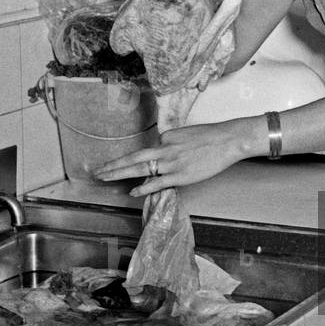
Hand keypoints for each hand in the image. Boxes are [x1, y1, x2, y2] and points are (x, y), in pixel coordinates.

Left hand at [93, 118, 256, 195]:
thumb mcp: (187, 134)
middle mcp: (165, 148)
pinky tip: (131, 191)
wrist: (228, 140)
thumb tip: (163, 149)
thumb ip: (172, 143)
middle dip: (113, 165)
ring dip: (119, 174)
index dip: (140, 160)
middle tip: (96, 171)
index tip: (123, 166)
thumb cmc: (211, 136)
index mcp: (166, 137)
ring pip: (140, 170)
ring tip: (103, 178)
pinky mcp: (180, 176)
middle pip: (133, 158)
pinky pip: (157, 183)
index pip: (148, 150)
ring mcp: (171, 163)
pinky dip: (143, 188)